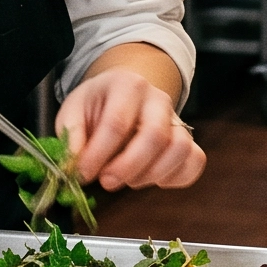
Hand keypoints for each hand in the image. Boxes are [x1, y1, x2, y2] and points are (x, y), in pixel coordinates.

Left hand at [57, 69, 205, 191]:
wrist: (124, 94)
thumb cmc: (98, 105)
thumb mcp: (73, 110)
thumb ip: (72, 136)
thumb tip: (75, 164)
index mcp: (127, 85)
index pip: (116, 122)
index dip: (98, 154)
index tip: (82, 173)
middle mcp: (158, 99)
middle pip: (155, 136)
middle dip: (128, 167)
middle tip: (107, 182)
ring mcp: (177, 120)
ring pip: (180, 149)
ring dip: (152, 174)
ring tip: (129, 180)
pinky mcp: (189, 141)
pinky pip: (195, 162)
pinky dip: (175, 178)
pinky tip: (152, 179)